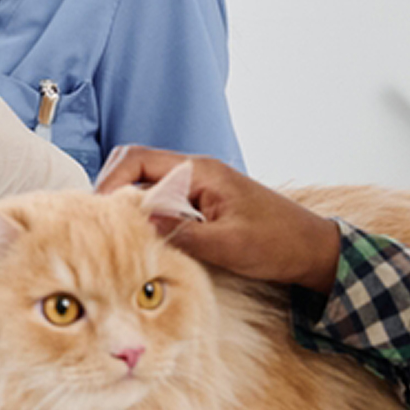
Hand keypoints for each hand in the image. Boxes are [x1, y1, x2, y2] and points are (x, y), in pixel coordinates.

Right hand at [96, 146, 339, 292]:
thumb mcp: (228, 244)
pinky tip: (141, 240)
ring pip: (146, 186)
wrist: (312, 250)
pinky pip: (162, 202)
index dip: (110, 181)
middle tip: (98, 225)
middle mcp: (195, 172)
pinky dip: (145, 217)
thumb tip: (136, 223)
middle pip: (136, 168)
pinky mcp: (201, 205)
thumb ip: (181, 233)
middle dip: (111, 191)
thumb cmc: (277, 244)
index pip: (138, 160)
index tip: (97, 212)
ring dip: (128, 206)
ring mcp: (198, 187)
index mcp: (200, 171)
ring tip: (114, 235)